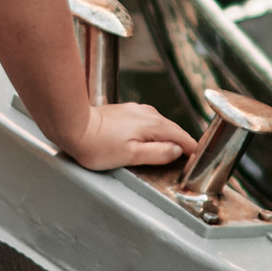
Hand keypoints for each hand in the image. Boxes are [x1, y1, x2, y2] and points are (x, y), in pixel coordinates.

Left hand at [58, 98, 197, 177]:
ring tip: (174, 152)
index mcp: (152, 124)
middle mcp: (146, 113)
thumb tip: (177, 151)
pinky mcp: (125, 112)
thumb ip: (157, 154)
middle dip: (182, 143)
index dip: (192, 149)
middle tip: (190, 159)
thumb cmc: (97, 145)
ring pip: (160, 125)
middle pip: (172, 129)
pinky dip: (155, 132)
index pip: (181, 136)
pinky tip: (151, 140)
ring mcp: (135, 110)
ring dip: (168, 137)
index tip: (199, 160)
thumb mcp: (131, 156)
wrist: (72, 125)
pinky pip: (148, 122)